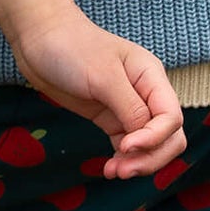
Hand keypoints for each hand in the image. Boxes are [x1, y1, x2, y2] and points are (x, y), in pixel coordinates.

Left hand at [7, 10, 186, 180]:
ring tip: (113, 172)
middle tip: (122, 170)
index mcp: (151, 76)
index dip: (155, 138)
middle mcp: (145, 93)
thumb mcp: (103, 76)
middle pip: (168, 137)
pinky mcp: (109, 117)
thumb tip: (145, 138)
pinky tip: (109, 169)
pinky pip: (127, 146)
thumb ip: (130, 107)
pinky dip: (123, 160)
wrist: (38, 38)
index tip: (125, 146)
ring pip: (150, 146)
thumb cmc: (71, 47)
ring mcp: (128, 107)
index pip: (171, 117)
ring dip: (138, 164)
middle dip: (151, 157)